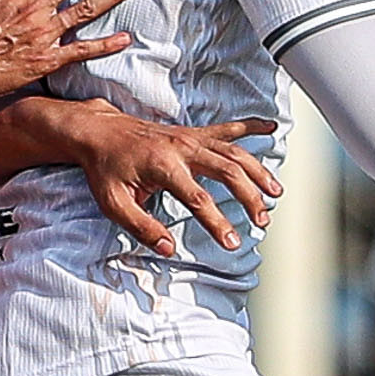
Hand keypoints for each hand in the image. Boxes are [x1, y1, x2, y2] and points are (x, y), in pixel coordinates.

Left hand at [68, 109, 279, 257]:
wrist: (98, 132)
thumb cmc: (105, 169)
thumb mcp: (114, 204)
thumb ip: (142, 227)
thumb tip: (168, 249)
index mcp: (163, 166)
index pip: (199, 199)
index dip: (218, 223)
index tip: (233, 243)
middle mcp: (182, 148)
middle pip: (228, 171)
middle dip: (249, 197)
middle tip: (262, 221)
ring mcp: (190, 137)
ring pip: (234, 151)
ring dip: (258, 171)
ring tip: (276, 193)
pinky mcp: (193, 133)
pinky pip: (227, 128)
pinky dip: (251, 126)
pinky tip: (271, 128)